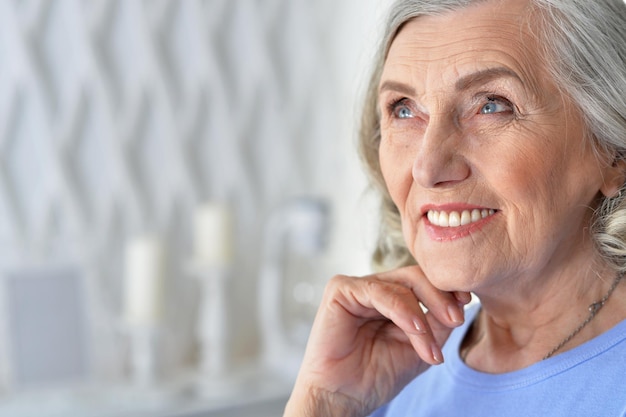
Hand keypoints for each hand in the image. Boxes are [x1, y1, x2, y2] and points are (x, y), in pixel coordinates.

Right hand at [284, 265, 470, 416]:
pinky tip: (416, 330)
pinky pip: (379, 292)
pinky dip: (402, 310)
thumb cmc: (376, 375)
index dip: (446, 289)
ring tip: (430, 347)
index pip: (423, 282)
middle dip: (440, 297)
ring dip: (422, 317)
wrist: (343, 398)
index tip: (468, 302)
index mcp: (390, 298)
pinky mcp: (340, 290)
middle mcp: (374, 288)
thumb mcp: (420, 346)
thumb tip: (460, 299)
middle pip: (415, 277)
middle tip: (457, 320)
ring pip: (401, 284)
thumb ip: (438, 322)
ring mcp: (356, 287)